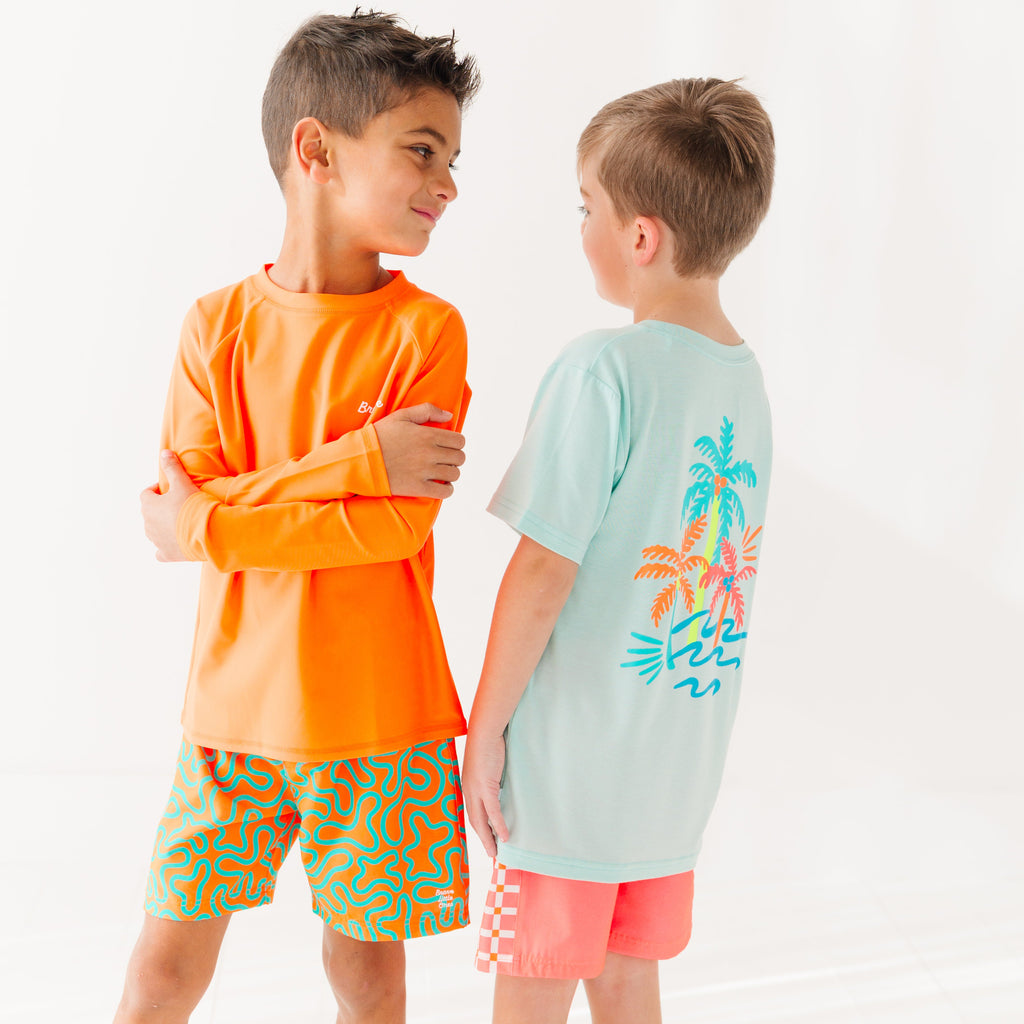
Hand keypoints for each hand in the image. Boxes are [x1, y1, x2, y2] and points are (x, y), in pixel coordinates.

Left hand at [140, 451, 198, 560]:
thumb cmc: (192, 506)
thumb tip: (164, 452)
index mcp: (148, 505)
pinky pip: (160, 552)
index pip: (146, 494)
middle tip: (179, 504)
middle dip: (161, 508)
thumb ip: (172, 467)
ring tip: (181, 522)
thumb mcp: (183, 482)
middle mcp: (147, 524)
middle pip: (150, 513)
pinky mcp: (166, 554)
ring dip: (163, 526)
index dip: (157, 490)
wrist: (206, 533)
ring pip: (154, 531)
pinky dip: (165, 547)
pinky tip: (175, 544)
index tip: (170, 489)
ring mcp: (156, 540)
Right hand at [374, 403, 465, 498]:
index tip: (448, 446)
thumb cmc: (379, 436)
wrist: (360, 459)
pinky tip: (440, 484)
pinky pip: (445, 492)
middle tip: (444, 459)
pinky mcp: (418, 487)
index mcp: (428, 435)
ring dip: (450, 473)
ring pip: (454, 474)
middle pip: (459, 458)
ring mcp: (424, 471)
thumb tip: (449, 416)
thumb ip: (427, 411)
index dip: (456, 443)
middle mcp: (430, 453)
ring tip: (441, 471)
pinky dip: (446, 489)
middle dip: (454, 458)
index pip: (459, 441)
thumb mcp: (401, 416)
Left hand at [462, 730, 508, 857]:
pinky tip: (504, 837)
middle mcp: (468, 790)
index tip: (485, 839)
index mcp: (467, 785)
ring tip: (496, 852)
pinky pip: (493, 811)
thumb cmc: (487, 744)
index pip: (472, 812)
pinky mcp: (485, 786)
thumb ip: (488, 776)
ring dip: (488, 838)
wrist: (484, 731)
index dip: (478, 827)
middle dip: (482, 838)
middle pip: (474, 821)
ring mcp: (475, 790)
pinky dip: (498, 825)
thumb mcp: (485, 765)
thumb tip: (498, 784)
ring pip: (481, 821)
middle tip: (491, 853)